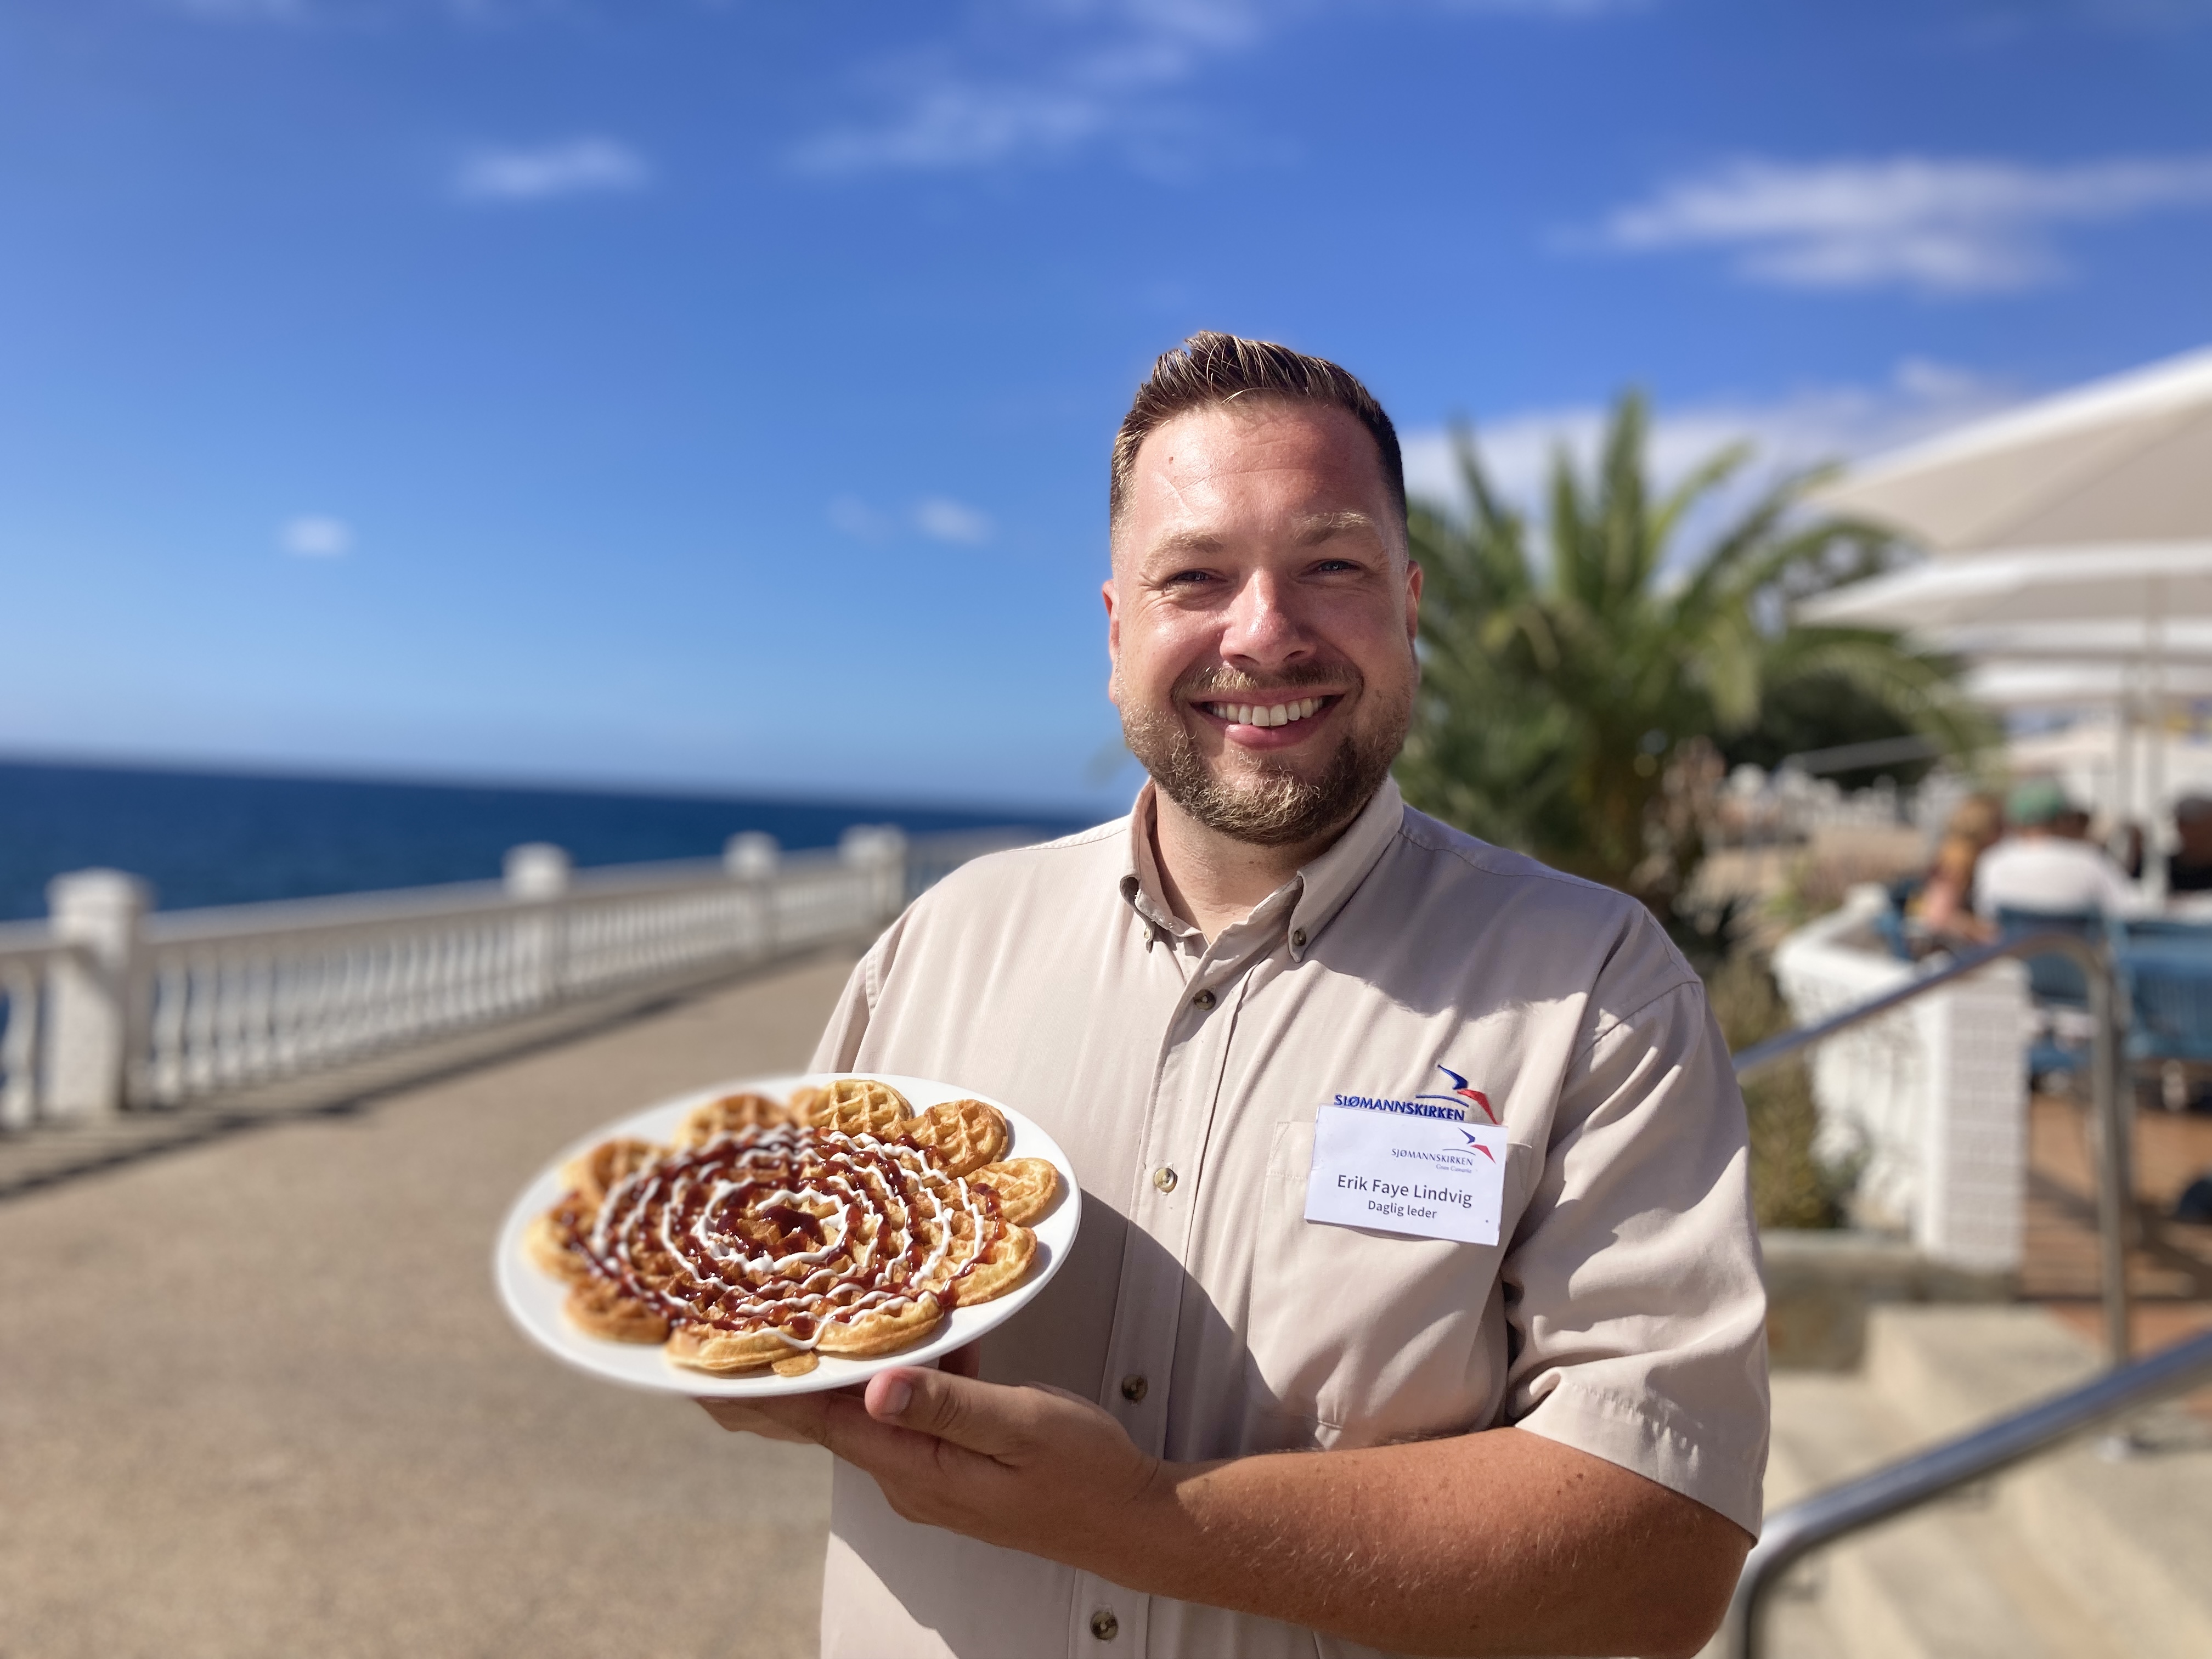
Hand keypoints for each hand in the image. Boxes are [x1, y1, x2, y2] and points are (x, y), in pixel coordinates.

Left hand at [707, 1350, 1165, 1570]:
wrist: (1132, 1519)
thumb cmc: (1084, 1474)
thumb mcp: (1019, 1425)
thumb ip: (948, 1403)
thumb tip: (877, 1387)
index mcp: (916, 1466)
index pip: (818, 1422)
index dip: (762, 1390)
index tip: (707, 1367)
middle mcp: (910, 1474)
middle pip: (825, 1419)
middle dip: (775, 1381)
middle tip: (718, 1342)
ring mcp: (931, 1471)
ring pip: (866, 1409)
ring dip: (839, 1367)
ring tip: (802, 1320)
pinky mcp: (955, 1460)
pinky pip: (908, 1409)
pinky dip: (899, 1371)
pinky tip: (924, 1333)